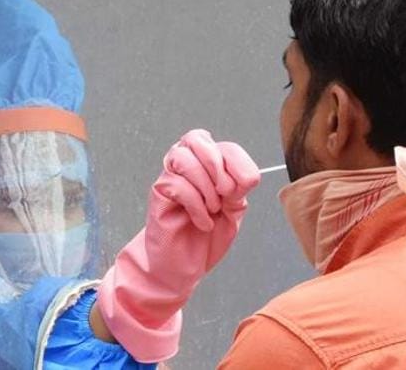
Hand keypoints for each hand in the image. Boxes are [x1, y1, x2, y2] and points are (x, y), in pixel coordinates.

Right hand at [95, 129, 259, 361]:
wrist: (184, 266)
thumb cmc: (207, 237)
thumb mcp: (233, 211)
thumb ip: (239, 189)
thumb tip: (243, 176)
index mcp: (209, 166)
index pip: (224, 146)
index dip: (237, 162)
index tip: (246, 187)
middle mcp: (188, 165)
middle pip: (197, 138)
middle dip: (217, 164)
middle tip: (226, 193)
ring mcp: (171, 177)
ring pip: (183, 158)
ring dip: (205, 186)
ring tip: (213, 210)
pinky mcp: (159, 193)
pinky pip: (177, 185)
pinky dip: (196, 205)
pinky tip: (202, 222)